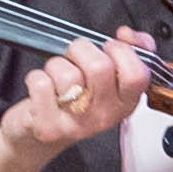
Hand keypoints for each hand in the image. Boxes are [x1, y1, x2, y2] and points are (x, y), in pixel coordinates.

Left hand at [0, 30, 156, 171]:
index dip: (121, 51)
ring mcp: (78, 124)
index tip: (107, 49)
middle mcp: (105, 116)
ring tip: (56, 76)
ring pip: (68, 74)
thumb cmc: (75, 101)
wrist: (40, 136)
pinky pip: (42, 84)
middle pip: (100, 67)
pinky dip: (36, 78)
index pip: (137, 74)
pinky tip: (42, 89)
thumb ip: (130, 50)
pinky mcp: (50, 128)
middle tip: (75, 58)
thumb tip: (127, 34)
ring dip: (56, 65)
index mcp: (124, 103)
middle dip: (81, 49)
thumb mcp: (109, 79)